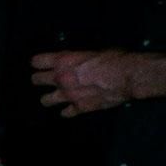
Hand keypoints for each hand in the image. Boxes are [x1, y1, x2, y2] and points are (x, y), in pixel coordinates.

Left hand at [31, 49, 159, 116]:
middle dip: (39, 79)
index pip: (37, 62)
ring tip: (53, 96)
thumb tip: (75, 62)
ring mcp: (68, 95)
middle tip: (43, 79)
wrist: (128, 77)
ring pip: (45, 100)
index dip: (37, 63)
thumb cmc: (114, 59)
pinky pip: (65, 113)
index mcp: (63, 61)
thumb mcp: (92, 52)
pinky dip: (67, 111)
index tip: (39, 64)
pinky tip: (70, 109)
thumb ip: (77, 59)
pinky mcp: (78, 108)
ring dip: (48, 98)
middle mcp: (60, 78)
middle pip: (36, 80)